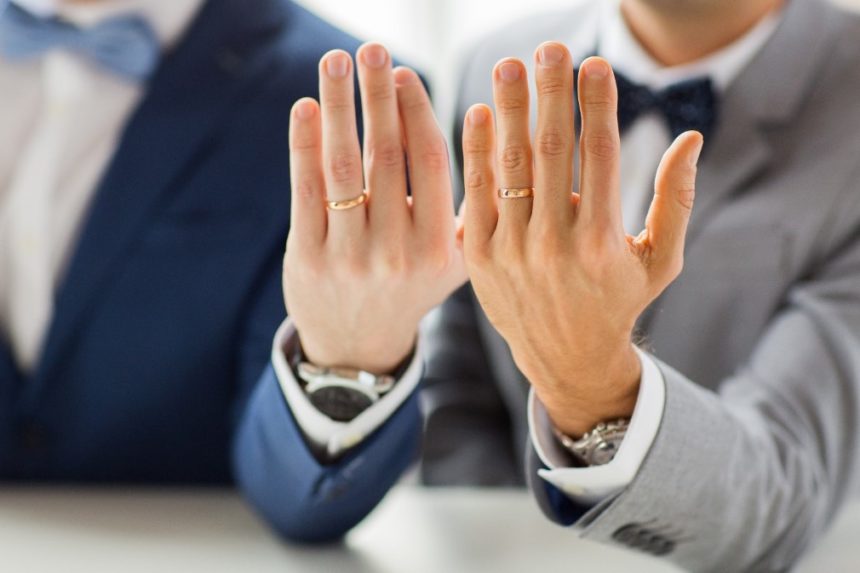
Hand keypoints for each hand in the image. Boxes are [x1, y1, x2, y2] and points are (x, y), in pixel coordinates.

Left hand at [284, 44, 466, 374]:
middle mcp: (397, 253)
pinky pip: (306, 192)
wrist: (359, 345)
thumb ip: (467, 207)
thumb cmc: (411, 286)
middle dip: (377, 95)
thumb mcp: (454, 260)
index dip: (416, 112)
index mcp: (440, 249)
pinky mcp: (308, 259)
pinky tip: (306, 108)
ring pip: (343, 167)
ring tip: (335, 62)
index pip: (431, 164)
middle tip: (371, 49)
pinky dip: (304, 144)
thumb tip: (486, 129)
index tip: (405, 72)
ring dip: (338, 106)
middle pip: (386, 156)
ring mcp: (350, 258)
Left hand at [460, 44, 703, 436]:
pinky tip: (479, 113)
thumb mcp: (661, 260)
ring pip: (510, 166)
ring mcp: (511, 250)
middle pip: (550, 151)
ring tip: (509, 67)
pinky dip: (476, 152)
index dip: (597, 103)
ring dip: (508, 111)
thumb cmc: (619, 301)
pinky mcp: (479, 256)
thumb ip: (676, 199)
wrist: (565, 358)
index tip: (594, 64)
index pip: (598, 154)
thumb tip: (690, 138)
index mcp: (602, 241)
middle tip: (549, 48)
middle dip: (550, 93)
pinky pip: (476, 194)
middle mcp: (554, 244)